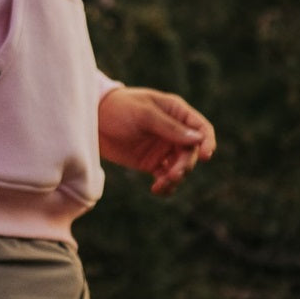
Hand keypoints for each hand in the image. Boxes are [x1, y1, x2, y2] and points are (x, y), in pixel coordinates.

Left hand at [97, 86, 216, 195]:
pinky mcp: (152, 163)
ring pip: (181, 168)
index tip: (206, 156)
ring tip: (160, 184)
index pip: (201, 128)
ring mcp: (164, 148)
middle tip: (172, 175)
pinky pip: (166, 178)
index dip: (207, 142)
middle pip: (192, 153)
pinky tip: (157, 190)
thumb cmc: (118, 108)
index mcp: (176, 112)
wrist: (91, 120)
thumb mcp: (143, 114)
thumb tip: (197, 139)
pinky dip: (166, 186)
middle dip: (185, 165)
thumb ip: (169, 127)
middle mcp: (174, 131)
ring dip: (175, 178)